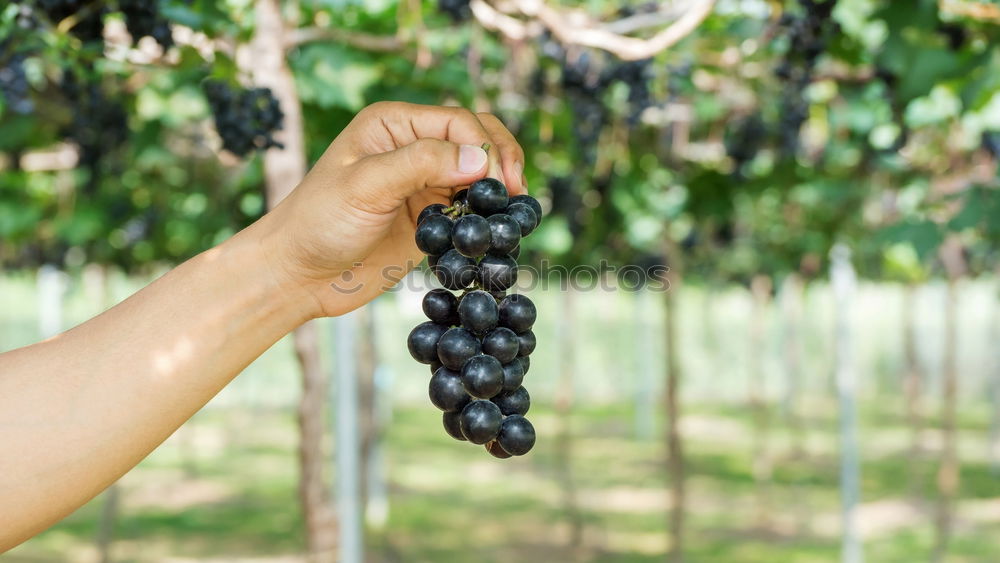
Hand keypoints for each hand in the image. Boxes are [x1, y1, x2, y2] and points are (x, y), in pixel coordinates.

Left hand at [252, 101, 526, 317]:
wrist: (299, 276)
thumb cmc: (319, 222)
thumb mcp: (366, 185)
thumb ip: (420, 164)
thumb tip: (479, 158)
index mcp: (393, 124)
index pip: (458, 121)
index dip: (484, 146)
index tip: (495, 181)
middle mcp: (411, 147)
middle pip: (476, 139)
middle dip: (501, 159)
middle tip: (514, 191)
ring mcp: (422, 183)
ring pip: (478, 173)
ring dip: (499, 188)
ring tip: (511, 210)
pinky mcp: (429, 218)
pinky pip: (470, 209)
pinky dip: (488, 216)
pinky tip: (497, 229)